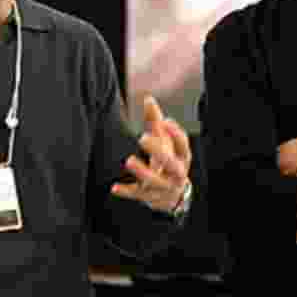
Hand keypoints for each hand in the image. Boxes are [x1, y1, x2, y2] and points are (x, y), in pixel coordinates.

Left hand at [112, 95, 191, 212]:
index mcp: (182, 157)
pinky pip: (138, 195)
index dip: (175, 134)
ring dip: (143, 172)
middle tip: (142, 137)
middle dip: (158, 151)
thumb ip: (155, 122)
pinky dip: (126, 192)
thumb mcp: (165, 143)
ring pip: (155, 182)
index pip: (183, 145)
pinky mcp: (149, 197)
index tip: (165, 121)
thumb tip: (147, 98)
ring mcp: (163, 187)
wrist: (173, 195)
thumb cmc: (168, 161)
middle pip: (171, 164)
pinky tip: (114, 188)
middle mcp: (176, 173)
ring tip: (128, 160)